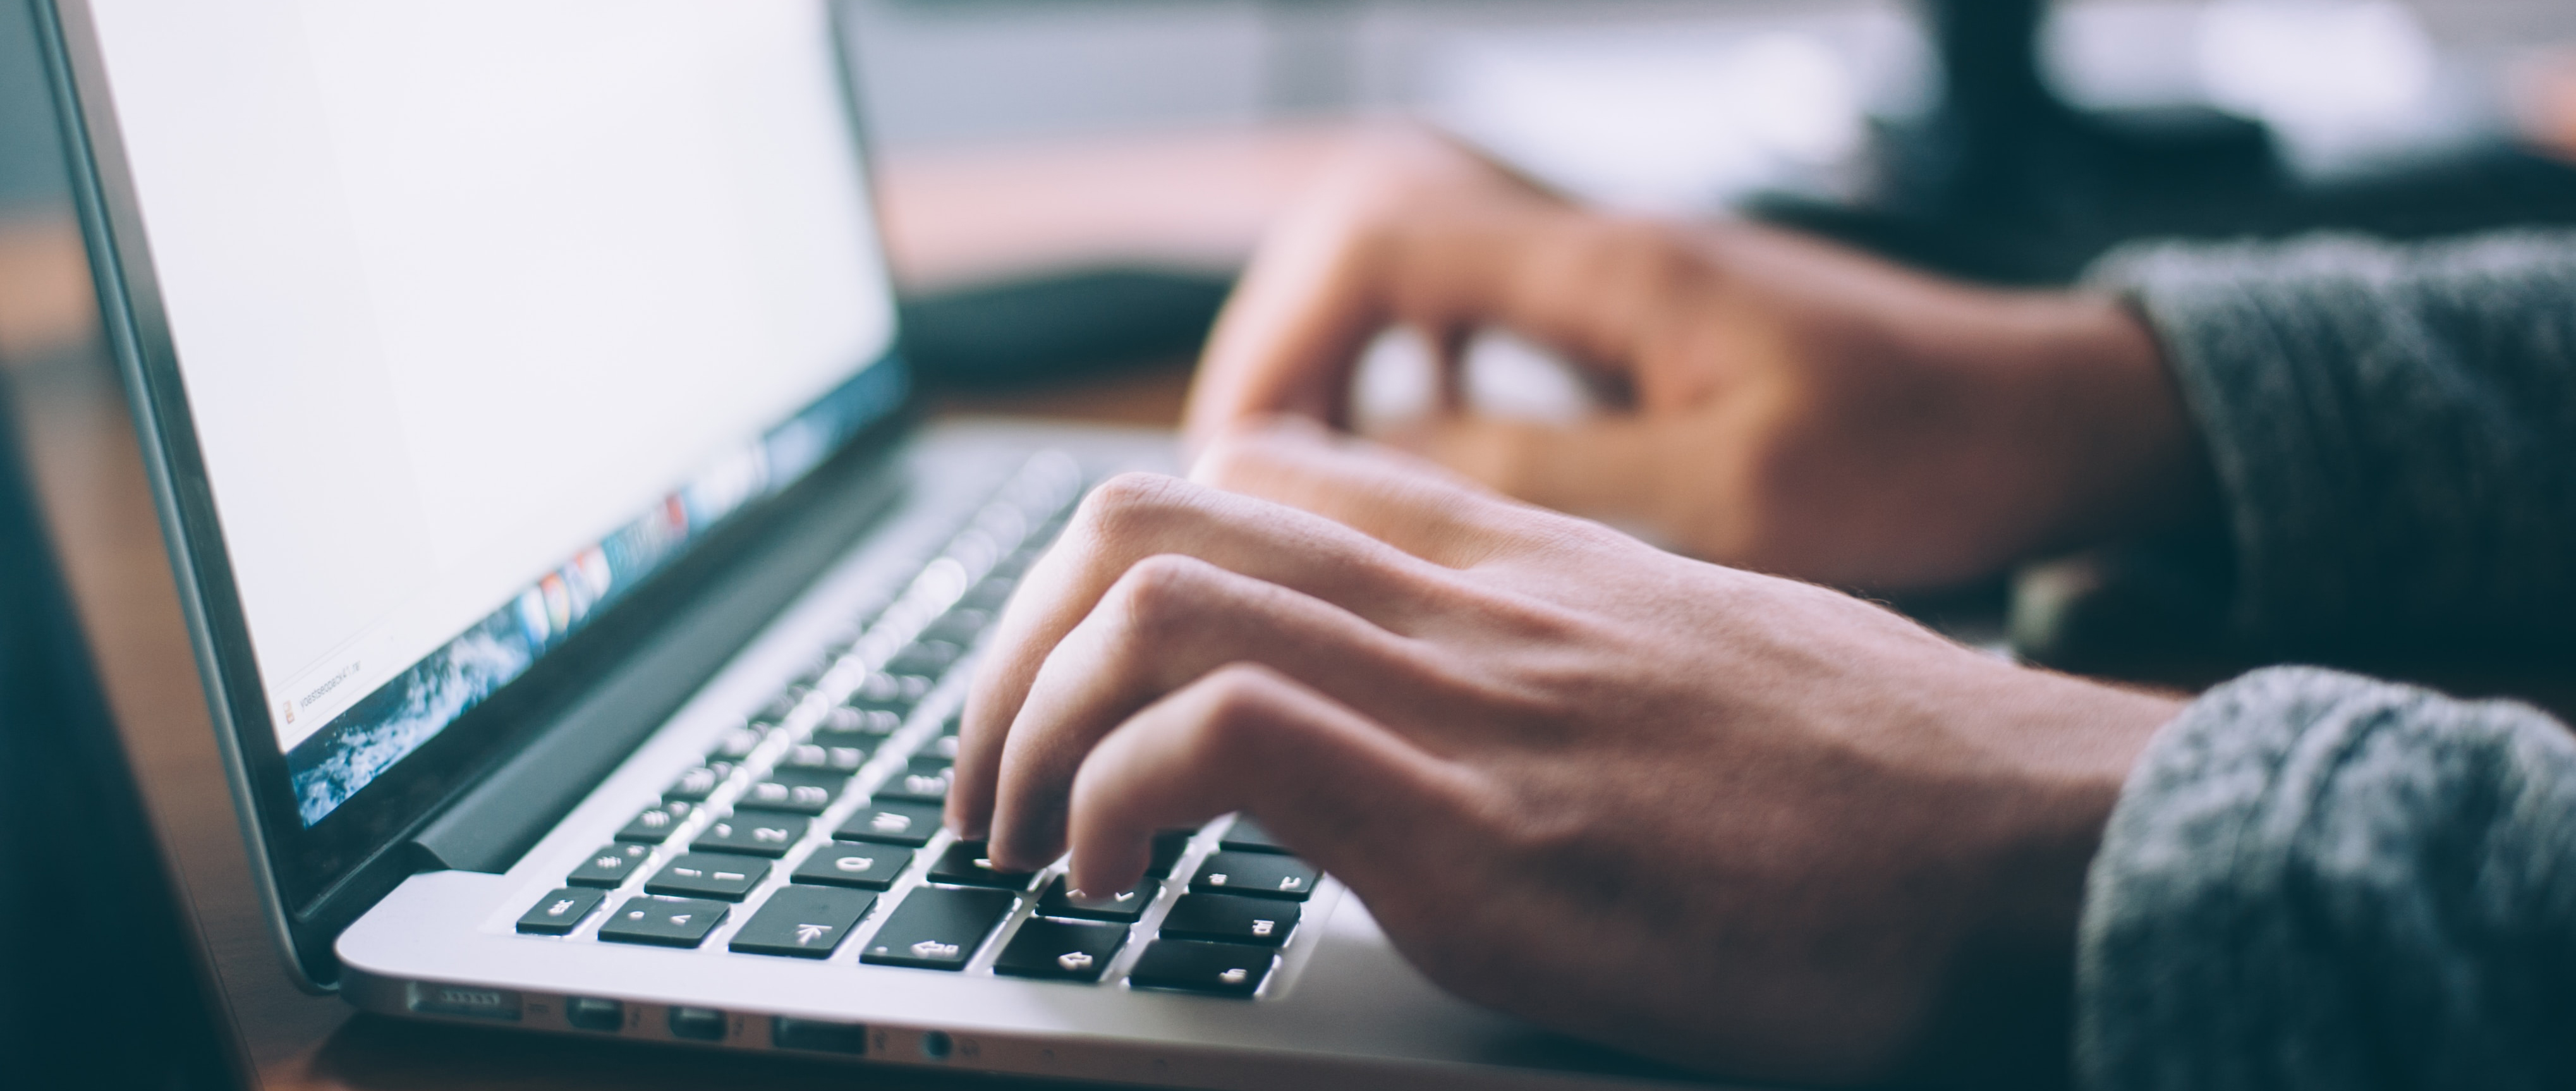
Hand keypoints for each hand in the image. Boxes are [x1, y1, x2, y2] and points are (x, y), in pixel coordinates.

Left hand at [950, 423, 2181, 1083]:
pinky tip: (1112, 882)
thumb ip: (1560, 647)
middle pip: (1150, 517)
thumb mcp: (1699, 659)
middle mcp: (1471, 604)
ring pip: (1152, 602)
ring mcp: (1472, 707)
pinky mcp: (1484, 836)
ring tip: (1020, 839)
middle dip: (1014, 648)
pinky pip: (1223, 740)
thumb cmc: (1888, 782)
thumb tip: (1467, 701)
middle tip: (992, 776)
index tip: (1077, 681)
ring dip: (1027, 725)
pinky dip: (1114, 801)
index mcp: (1518, 562)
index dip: (1113, 566)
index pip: (1255, 473)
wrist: (2040, 845)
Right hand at [1184, 131, 2210, 591]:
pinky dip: (1419, 386)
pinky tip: (1422, 468)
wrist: (2052, 419)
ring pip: (1417, 286)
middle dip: (1284, 357)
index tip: (1240, 461)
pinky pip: (1481, 327)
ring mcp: (1616, 284)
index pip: (1376, 242)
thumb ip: (1546, 478)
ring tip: (1305, 489)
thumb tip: (1375, 472)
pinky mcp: (1639, 328)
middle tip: (1245, 487)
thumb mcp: (1730, 497)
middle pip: (1368, 247)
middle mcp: (1597, 253)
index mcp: (1608, 271)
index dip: (1280, 343)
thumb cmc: (1923, 454)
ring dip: (1343, 373)